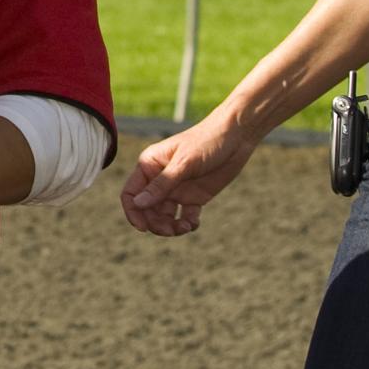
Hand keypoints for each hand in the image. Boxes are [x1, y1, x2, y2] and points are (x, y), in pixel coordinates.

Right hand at [120, 109, 259, 237]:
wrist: (236, 138)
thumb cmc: (206, 142)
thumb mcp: (184, 163)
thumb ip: (162, 185)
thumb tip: (138, 204)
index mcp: (150, 165)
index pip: (131, 193)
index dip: (133, 212)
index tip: (143, 228)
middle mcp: (160, 179)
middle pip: (147, 210)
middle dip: (156, 223)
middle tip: (171, 230)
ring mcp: (177, 189)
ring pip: (164, 216)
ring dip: (171, 227)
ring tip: (185, 227)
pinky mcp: (194, 197)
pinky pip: (184, 217)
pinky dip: (186, 224)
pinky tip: (194, 223)